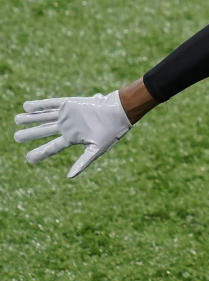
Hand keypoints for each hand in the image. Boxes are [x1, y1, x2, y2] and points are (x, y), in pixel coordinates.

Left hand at [13, 90, 130, 177]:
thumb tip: (69, 177)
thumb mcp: (97, 150)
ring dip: (31, 119)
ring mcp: (68, 114)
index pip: (53, 147)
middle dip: (30, 134)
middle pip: (45, 131)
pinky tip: (26, 106)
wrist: (120, 111)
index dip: (40, 152)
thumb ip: (83, 162)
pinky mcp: (69, 103)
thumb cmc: (112, 131)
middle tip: (16, 137)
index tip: (28, 158)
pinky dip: (39, 105)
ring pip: (45, 117)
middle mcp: (68, 126)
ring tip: (16, 120)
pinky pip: (51, 104)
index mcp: (74, 138)